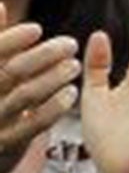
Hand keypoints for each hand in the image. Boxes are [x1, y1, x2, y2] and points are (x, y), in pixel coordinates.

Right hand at [0, 5, 82, 172]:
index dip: (12, 39)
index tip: (37, 29)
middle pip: (13, 71)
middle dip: (43, 56)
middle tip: (71, 44)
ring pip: (26, 95)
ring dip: (54, 78)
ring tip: (76, 66)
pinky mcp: (8, 143)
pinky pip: (34, 124)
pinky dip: (54, 107)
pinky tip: (72, 94)